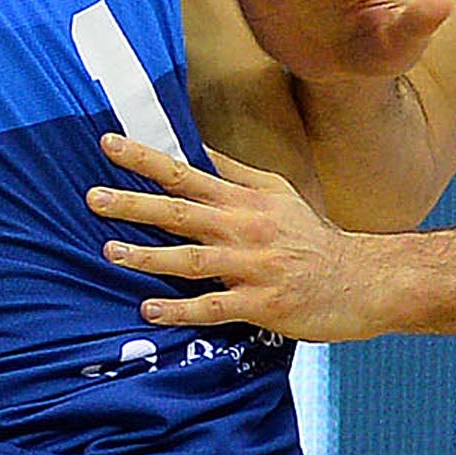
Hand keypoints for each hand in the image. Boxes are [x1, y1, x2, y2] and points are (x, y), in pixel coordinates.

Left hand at [89, 131, 395, 341]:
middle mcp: (244, 229)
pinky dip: (180, 309)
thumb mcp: (278, 193)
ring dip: (148, 257)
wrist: (363, 280)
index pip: (186, 173)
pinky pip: (214, 307)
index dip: (146, 158)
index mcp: (244, 201)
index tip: (109, 144)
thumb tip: (196, 149)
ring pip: (192, 260)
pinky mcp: (262, 304)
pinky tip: (148, 310)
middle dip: (134, 204)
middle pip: (181, 212)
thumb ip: (234, 173)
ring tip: (109, 252)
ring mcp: (253, 267)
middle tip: (92, 197)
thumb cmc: (311, 237)